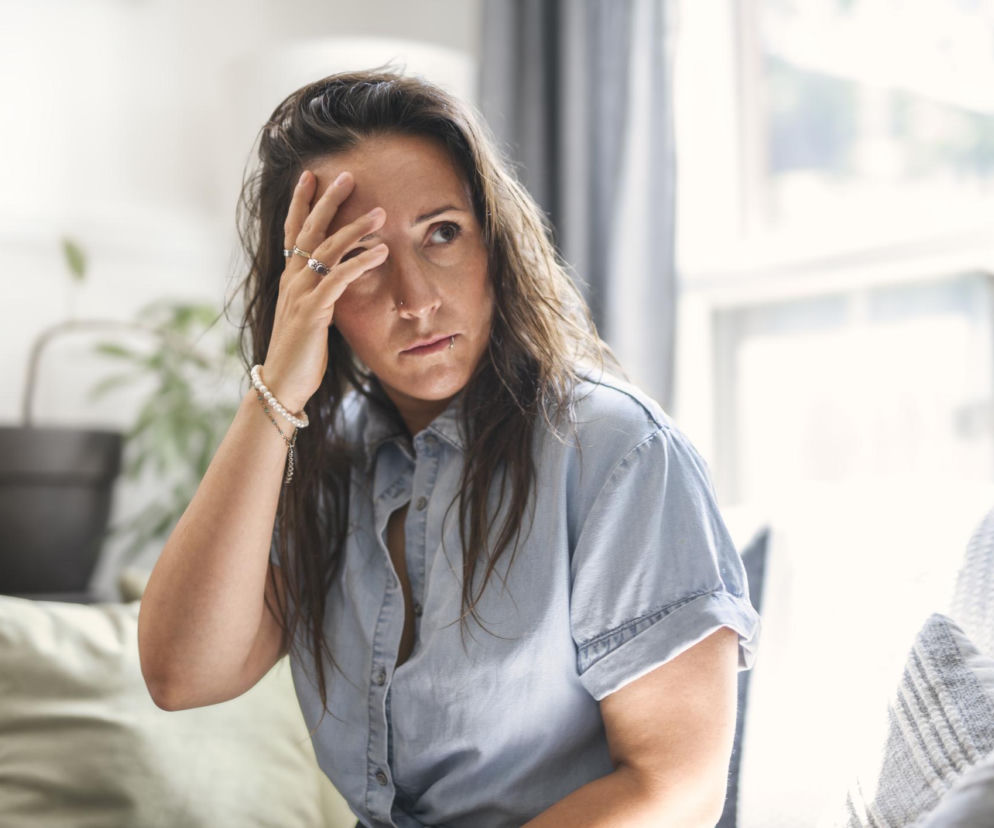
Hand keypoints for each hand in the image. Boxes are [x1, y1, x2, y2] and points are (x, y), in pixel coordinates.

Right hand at [261, 169, 388, 411]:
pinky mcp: (312, 312)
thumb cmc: (300, 353)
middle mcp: (291, 280)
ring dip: (355, 229)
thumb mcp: (310, 316)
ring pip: (326, 250)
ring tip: (380, 213)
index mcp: (290, 279)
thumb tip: (338, 279)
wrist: (282, 384)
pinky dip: (360, 263)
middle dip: (327, 201)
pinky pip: (337, 279)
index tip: (311, 175)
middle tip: (347, 176)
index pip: (293, 231)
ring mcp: (299, 294)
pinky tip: (380, 252)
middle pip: (309, 230)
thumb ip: (321, 294)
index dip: (301, 203)